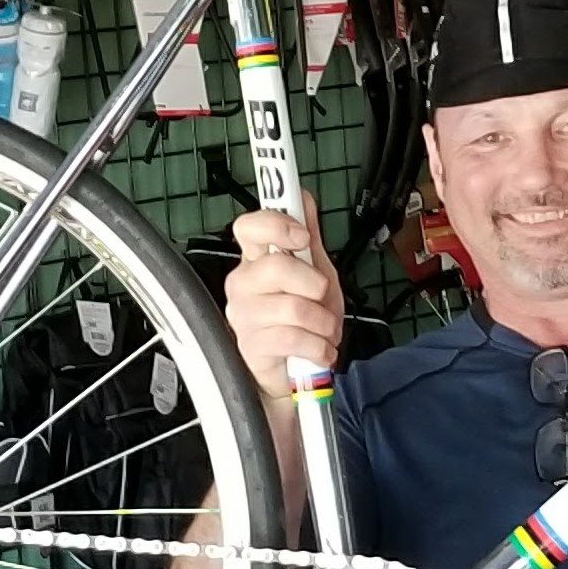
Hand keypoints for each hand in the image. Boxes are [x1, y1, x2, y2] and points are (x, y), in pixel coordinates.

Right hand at [223, 208, 344, 401]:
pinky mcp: (251, 347)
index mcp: (257, 260)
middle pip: (276, 266)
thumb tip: (303, 197)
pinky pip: (294, 338)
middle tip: (322, 298)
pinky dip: (318, 347)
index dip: (275, 224)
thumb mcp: (316, 274)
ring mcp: (244, 316)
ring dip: (323, 323)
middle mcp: (243, 284)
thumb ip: (310, 239)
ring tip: (323, 331)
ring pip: (293, 307)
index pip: (248, 227)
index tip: (302, 236)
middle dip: (315, 284)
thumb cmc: (303, 321)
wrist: (296, 371)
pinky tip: (319, 350)